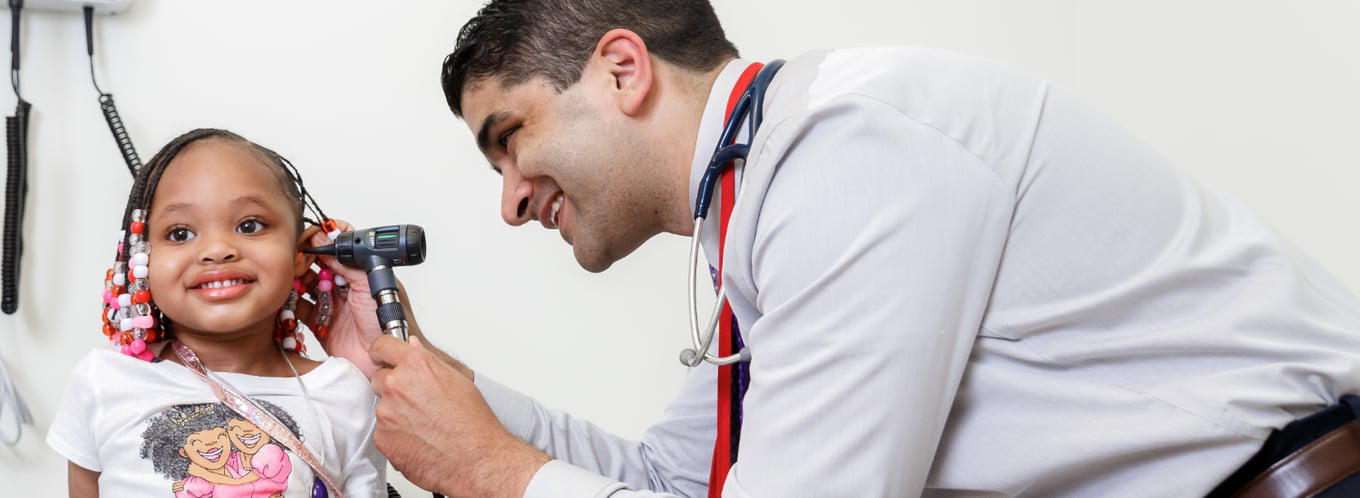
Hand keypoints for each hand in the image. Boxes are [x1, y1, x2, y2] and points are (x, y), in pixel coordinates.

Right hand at [295, 219, 383, 376]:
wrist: (382, 357)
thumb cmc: (386, 320)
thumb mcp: (367, 283)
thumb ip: (345, 262)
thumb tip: (325, 239)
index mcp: (359, 272)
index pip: (337, 249)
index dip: (323, 242)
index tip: (308, 238)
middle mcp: (344, 287)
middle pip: (318, 265)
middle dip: (304, 260)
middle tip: (294, 257)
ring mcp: (331, 304)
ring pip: (306, 285)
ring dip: (296, 280)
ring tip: (289, 276)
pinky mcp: (320, 323)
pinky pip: (299, 309)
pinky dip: (289, 302)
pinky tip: (284, 295)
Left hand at [369, 335, 550, 496]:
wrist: (475, 460)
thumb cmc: (473, 423)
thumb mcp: (457, 380)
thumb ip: (429, 362)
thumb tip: (414, 347)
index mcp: (416, 366)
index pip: (382, 346)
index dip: (382, 351)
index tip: (382, 356)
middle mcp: (396, 386)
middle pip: (380, 379)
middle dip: (394, 387)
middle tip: (418, 402)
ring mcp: (386, 413)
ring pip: (383, 408)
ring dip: (396, 413)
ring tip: (425, 425)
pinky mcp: (382, 439)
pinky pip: (384, 432)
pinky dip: (396, 436)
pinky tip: (419, 439)